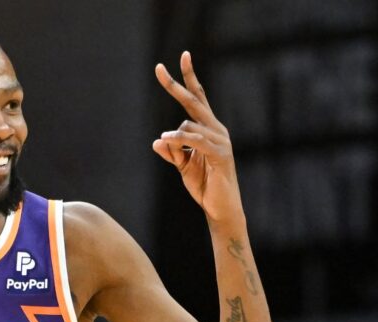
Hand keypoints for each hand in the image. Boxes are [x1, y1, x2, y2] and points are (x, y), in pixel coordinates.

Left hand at [152, 51, 242, 224]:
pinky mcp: (220, 155)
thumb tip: (157, 140)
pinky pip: (195, 141)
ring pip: (189, 125)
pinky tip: (166, 139)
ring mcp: (221, 141)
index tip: (182, 56)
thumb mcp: (183, 167)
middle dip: (176, 84)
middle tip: (158, 68)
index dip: (188, 78)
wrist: (221, 210)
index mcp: (209, 130)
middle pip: (194, 101)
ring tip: (165, 144)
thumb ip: (172, 152)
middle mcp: (217, 130)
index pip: (198, 98)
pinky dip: (179, 139)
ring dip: (173, 136)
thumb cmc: (205, 187)